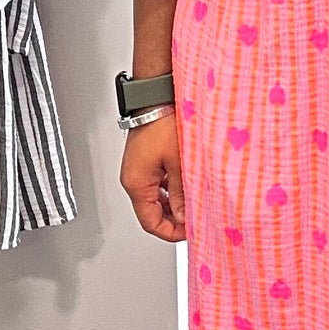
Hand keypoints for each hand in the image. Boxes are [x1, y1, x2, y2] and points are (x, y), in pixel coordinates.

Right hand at [120, 111, 185, 242]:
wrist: (157, 96)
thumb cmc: (164, 123)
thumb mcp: (179, 163)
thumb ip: (181, 194)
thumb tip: (185, 217)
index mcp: (136, 183)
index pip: (150, 223)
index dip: (171, 232)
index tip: (190, 231)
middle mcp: (133, 178)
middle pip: (151, 213)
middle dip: (174, 219)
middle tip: (195, 218)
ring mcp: (138, 169)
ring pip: (155, 199)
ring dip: (174, 204)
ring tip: (194, 202)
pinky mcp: (144, 160)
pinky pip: (157, 183)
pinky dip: (171, 190)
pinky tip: (187, 186)